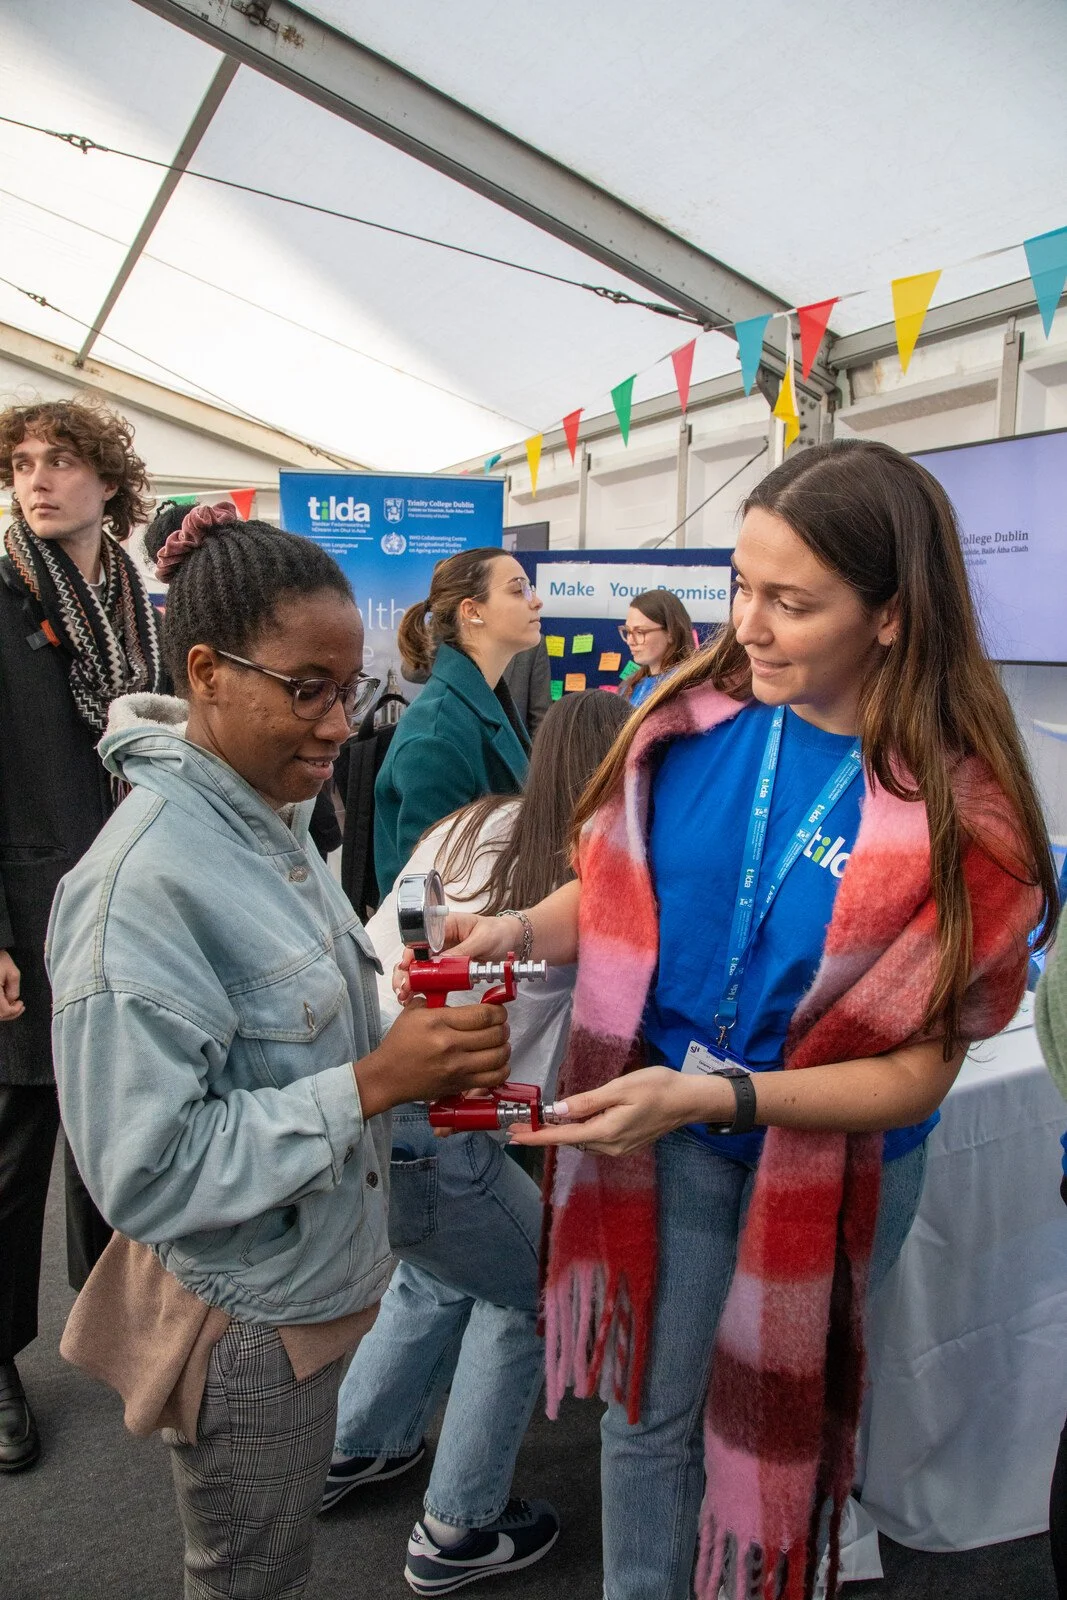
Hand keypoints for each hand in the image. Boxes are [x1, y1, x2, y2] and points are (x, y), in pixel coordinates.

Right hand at [0, 951, 23, 1022]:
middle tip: (19, 1007)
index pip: (3, 1011)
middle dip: (10, 1014)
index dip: (14, 1011)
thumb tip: (13, 1000)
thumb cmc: (0, 960)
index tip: (21, 1004)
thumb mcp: (13, 973)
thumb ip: (14, 989)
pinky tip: (5, 1002)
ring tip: (13, 1005)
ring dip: (4, 1012)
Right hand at [355, 1000, 509, 1118]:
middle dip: (503, 1027)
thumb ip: (437, 999)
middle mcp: (450, 1044)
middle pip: (495, 1034)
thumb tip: (461, 996)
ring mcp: (456, 1067)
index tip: (498, 1011)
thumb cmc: (400, 1043)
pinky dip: (501, 1069)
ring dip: (505, 1047)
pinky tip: (496, 1063)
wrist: (387, 1076)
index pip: (483, 1015)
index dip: (498, 1011)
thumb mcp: (413, 1012)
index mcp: (439, 1022)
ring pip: (498, 1056)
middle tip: (500, 1026)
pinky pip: (493, 1078)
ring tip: (500, 1043)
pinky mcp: (459, 1084)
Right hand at [392, 913, 514, 1004]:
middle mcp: (438, 940)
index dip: (410, 954)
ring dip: (411, 982)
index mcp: (444, 925)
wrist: (515, 942)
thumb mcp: (483, 939)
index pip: (420, 938)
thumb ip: (463, 951)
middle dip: (405, 972)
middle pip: (414, 955)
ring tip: (406, 997)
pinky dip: (422, 988)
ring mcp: (441, 955)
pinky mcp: (446, 969)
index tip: (407, 968)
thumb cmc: (499, 933)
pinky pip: (431, 978)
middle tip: (404, 988)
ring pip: (418, 968)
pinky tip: (416, 998)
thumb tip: (440, 963)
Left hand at [508, 1066, 728, 1156]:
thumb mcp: (620, 1088)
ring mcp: (618, 1148)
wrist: (689, 1100)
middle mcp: (609, 1147)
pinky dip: (579, 1130)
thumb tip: (558, 1112)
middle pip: (570, 1140)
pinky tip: (572, 1120)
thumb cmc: (657, 1088)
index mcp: (606, 1132)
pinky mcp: (625, 1144)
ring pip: (581, 1140)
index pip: (562, 1137)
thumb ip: (587, 1102)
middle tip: (519, 1123)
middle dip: (544, 1132)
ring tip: (540, 1120)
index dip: (536, 1136)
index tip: (513, 1135)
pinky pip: (594, 1139)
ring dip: (562, 1132)